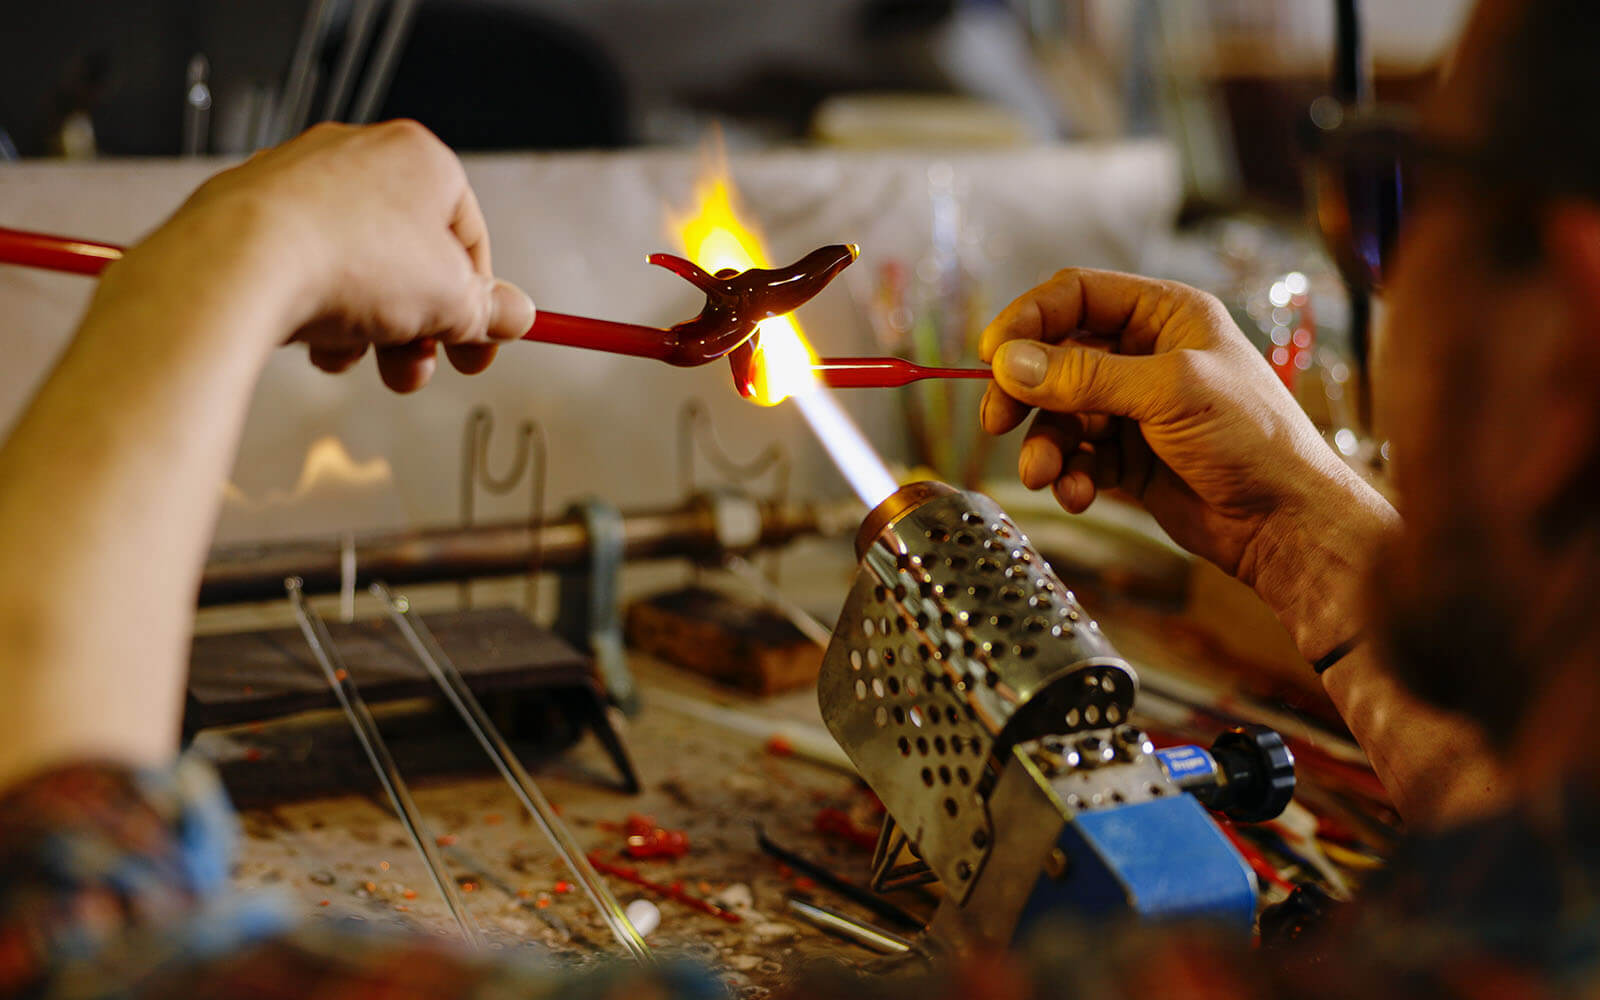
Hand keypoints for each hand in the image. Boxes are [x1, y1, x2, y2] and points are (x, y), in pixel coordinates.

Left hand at [128, 120, 534, 391]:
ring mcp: (301, 180)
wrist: (241, 263)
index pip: (468, 237)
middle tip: (415, 368)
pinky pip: (305, 267)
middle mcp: (359, 155)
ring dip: (368, 326)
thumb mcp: (451, 301)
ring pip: (357, 267)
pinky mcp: (252, 211)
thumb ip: (488, 310)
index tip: (477, 347)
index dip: (478, 303)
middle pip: (410, 256)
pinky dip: (317, 308)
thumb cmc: (351, 261)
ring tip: (358, 359)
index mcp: (420, 159)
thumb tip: (516, 316)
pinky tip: (314, 340)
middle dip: (419, 325)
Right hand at [979, 268, 1395, 658]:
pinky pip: (1075, 455)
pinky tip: (1078, 492)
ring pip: (1059, 413)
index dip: (1030, 319)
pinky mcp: (1127, 456)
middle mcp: (1146, 354)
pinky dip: (1067, 474)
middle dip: (1024, 391)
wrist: (1286, 523)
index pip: (1077, 295)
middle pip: (1056, 356)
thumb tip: (1010, 362)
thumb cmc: (1253, 440)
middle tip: (996, 421)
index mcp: (1166, 315)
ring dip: (1044, 444)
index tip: (991, 355)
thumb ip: (1085, 376)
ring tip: (1044, 475)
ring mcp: (1134, 407)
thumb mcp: (1169, 393)